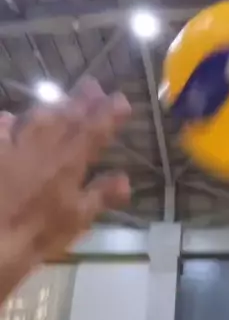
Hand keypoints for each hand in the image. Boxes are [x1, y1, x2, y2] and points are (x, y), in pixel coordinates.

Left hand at [0, 79, 130, 301]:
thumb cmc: (39, 234)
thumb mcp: (78, 220)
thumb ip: (102, 196)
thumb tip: (126, 179)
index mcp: (69, 163)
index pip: (94, 131)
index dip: (110, 114)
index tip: (122, 100)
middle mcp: (43, 148)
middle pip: (66, 117)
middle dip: (82, 100)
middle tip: (93, 85)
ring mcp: (14, 147)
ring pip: (35, 118)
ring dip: (51, 107)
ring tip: (60, 101)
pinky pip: (1, 130)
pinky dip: (8, 122)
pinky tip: (9, 118)